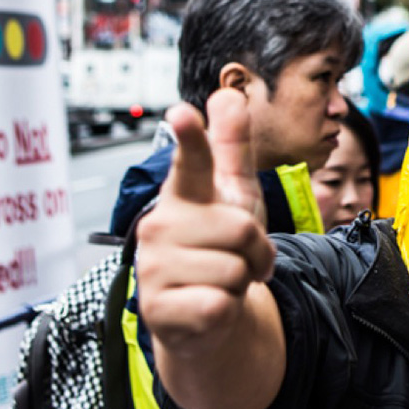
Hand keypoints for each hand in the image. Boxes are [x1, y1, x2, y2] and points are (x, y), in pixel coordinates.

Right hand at [136, 91, 276, 352]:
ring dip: (241, 282)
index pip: (190, 161)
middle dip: (255, 251)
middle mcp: (161, 225)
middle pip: (241, 229)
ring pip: (235, 269)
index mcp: (183, 194)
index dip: (190, 138)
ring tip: (220, 282)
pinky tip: (208, 306)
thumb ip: (231, 147)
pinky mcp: (159, 308)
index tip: (182, 113)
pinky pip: (221, 303)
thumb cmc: (218, 246)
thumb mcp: (234, 195)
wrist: (203, 314)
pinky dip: (226, 309)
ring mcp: (154, 267)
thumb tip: (228, 94)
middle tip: (238, 259)